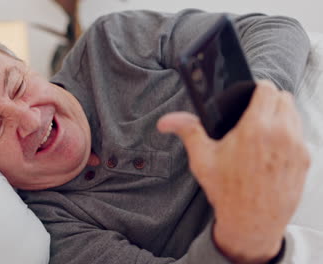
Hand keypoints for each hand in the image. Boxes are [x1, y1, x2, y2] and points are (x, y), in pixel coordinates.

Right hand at [157, 80, 309, 262]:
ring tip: (263, 130)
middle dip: (269, 101)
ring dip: (281, 116)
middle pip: (284, 98)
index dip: (257, 88)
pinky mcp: (305, 161)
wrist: (251, 222)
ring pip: (294, 115)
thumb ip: (187, 131)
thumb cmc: (227, 192)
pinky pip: (299, 136)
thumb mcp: (202, 159)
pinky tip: (272, 149)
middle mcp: (281, 135)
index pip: (267, 90)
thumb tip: (167, 121)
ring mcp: (296, 148)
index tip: (250, 95)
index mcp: (255, 128)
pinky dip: (289, 136)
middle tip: (254, 113)